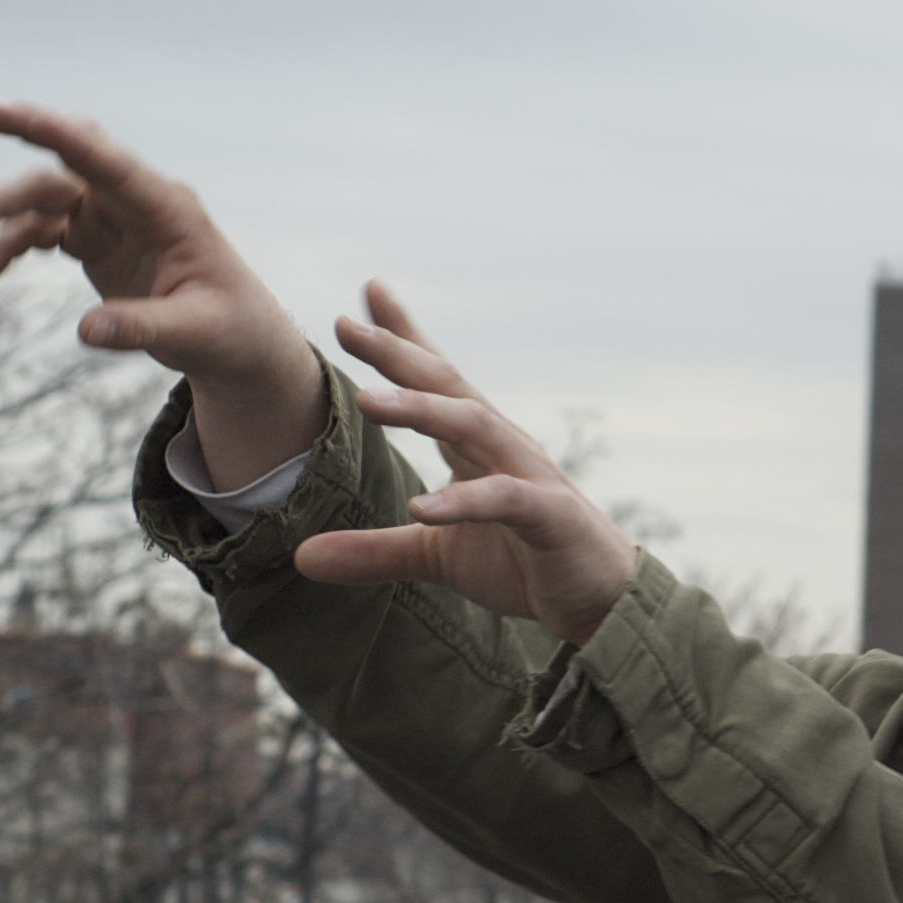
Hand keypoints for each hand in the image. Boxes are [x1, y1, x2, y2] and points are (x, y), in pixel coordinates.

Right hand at [0, 100, 320, 486]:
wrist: (239, 343)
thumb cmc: (230, 330)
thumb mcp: (196, 334)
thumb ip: (142, 327)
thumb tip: (86, 330)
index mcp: (168, 208)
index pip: (105, 159)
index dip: (54, 130)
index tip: (0, 111)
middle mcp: (135, 203)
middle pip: (66, 167)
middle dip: (21, 152)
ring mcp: (112, 218)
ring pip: (44, 200)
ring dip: (3, 221)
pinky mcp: (95, 241)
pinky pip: (42, 231)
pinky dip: (11, 247)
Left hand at [293, 283, 637, 646]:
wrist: (601, 602)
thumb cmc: (523, 563)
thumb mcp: (435, 556)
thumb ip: (373, 551)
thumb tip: (300, 557)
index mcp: (475, 445)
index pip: (435, 382)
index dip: (400, 339)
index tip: (357, 300)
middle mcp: (501, 445)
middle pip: (446, 386)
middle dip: (398, 353)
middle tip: (346, 326)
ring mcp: (528, 475)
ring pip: (472, 426)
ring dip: (421, 410)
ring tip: (367, 400)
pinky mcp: (549, 516)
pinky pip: (503, 499)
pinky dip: (464, 501)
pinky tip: (423, 505)